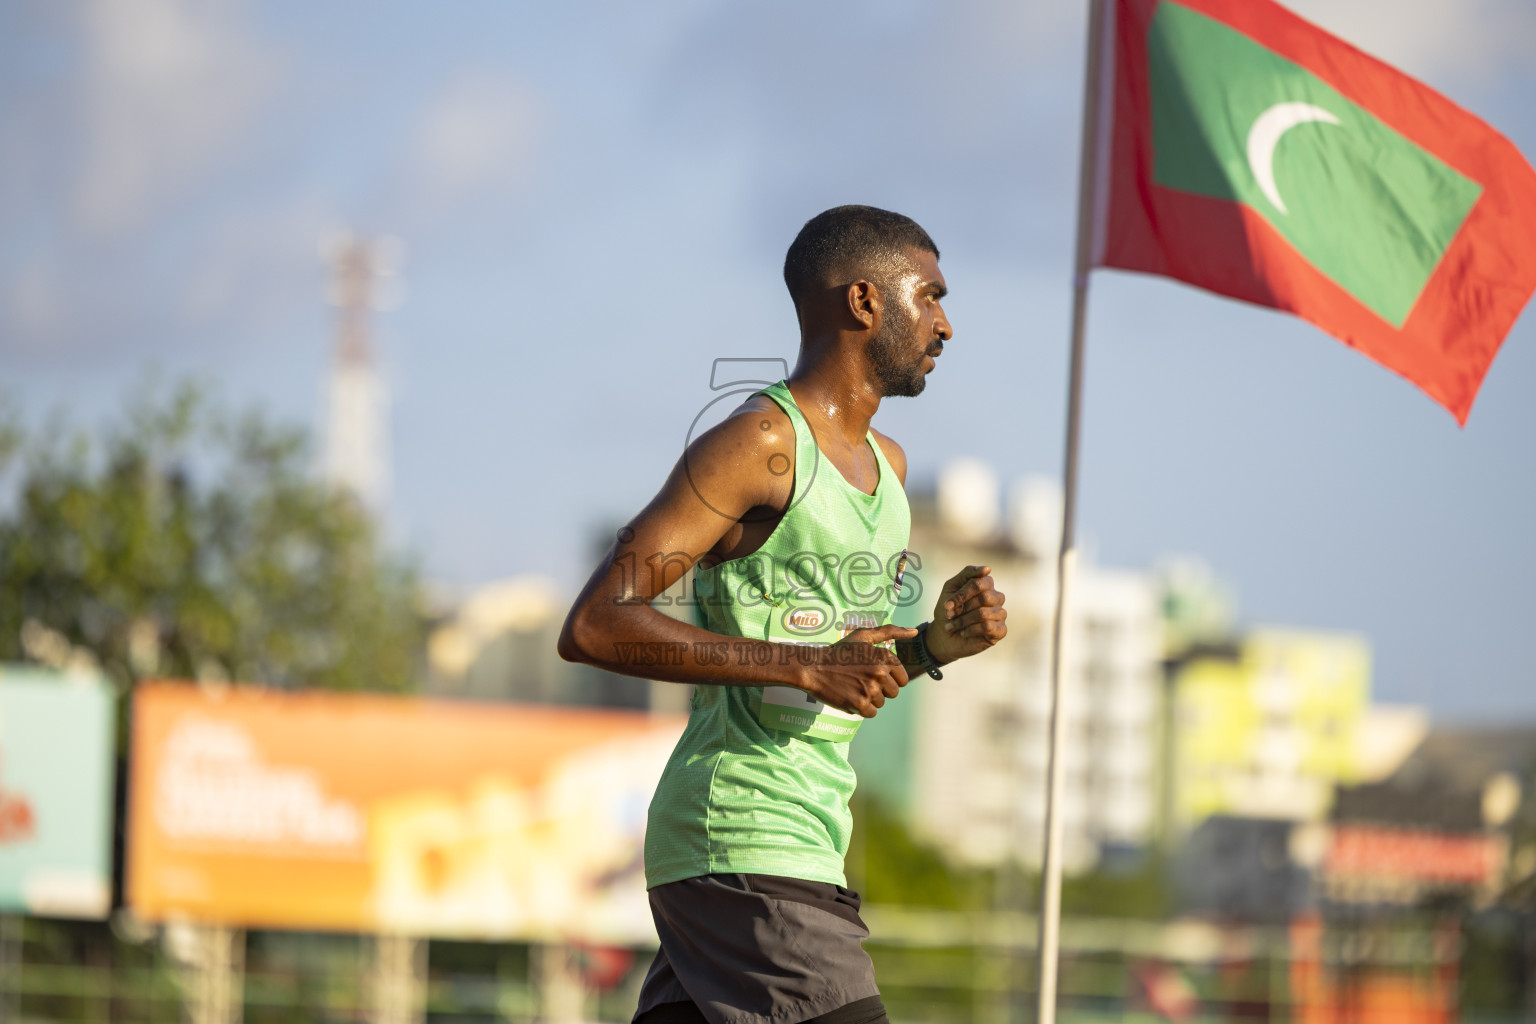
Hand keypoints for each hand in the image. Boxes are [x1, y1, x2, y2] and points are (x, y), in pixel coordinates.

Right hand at [799, 624, 916, 717]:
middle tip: (862, 681)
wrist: (813, 667)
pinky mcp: (859, 704)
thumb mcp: (863, 636)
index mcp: (884, 657)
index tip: (873, 674)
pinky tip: (850, 696)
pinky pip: (871, 713)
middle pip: (893, 693)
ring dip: (869, 698)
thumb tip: (915, 631)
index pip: (902, 679)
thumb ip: (890, 631)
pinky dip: (862, 708)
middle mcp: (880, 673)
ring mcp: (870, 689)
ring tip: (853, 687)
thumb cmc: (840, 652)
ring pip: (881, 703)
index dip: (889, 678)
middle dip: (880, 690)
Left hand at [925, 565, 1006, 663]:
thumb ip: (967, 574)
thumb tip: (988, 569)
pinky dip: (970, 630)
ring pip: (984, 613)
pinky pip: (988, 627)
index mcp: (987, 585)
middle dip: (962, 608)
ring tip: (953, 626)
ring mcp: (1000, 614)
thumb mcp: (951, 587)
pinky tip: (964, 632)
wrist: (943, 635)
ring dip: (963, 620)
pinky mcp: (1001, 630)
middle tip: (949, 615)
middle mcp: (997, 598)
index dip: (963, 594)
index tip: (947, 604)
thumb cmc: (949, 610)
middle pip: (984, 597)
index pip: (981, 583)